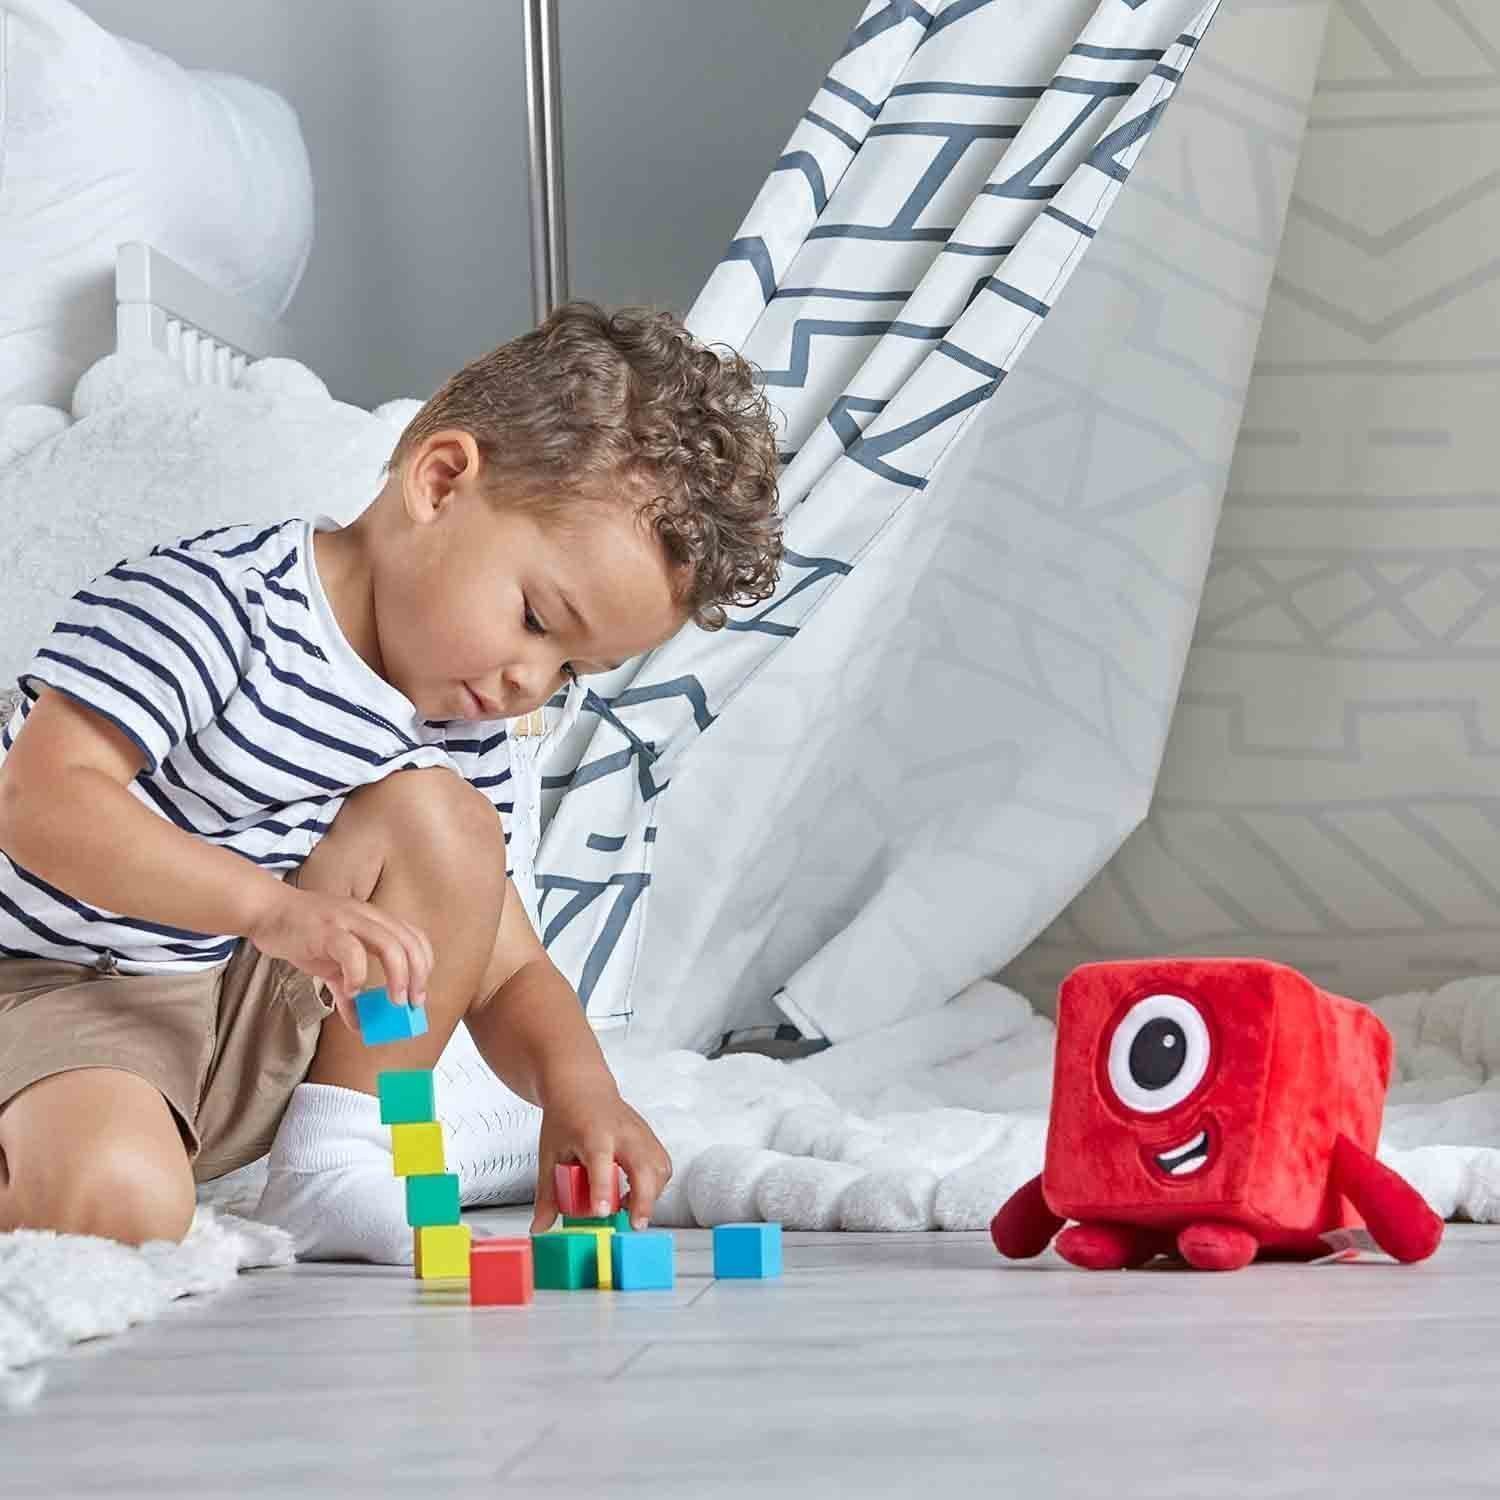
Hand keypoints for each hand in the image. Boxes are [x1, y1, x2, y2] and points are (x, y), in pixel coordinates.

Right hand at [245, 883, 433, 1032]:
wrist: (266, 911)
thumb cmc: (301, 933)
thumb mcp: (332, 963)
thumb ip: (347, 990)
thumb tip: (359, 1024)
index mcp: (373, 920)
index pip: (414, 937)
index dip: (423, 965)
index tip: (418, 993)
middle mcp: (366, 916)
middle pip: (408, 942)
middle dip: (416, 976)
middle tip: (411, 1004)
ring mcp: (347, 920)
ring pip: (388, 944)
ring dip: (398, 976)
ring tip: (393, 1002)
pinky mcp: (325, 929)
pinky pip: (351, 950)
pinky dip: (358, 973)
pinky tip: (352, 990)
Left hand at [531, 1067, 671, 1232]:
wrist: (581, 1088)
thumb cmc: (566, 1118)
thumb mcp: (549, 1154)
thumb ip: (547, 1194)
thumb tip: (540, 1227)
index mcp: (593, 1133)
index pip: (601, 1161)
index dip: (602, 1189)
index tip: (603, 1212)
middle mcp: (622, 1131)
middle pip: (642, 1165)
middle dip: (643, 1198)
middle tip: (635, 1224)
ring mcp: (640, 1132)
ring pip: (659, 1167)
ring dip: (651, 1194)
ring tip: (631, 1211)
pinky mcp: (650, 1137)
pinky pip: (662, 1165)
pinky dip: (656, 1185)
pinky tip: (637, 1195)